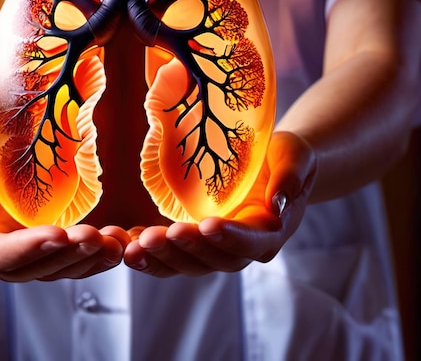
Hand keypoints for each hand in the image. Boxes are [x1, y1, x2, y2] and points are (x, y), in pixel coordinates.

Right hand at [0, 147, 129, 280]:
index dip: (27, 249)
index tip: (57, 235)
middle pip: (33, 268)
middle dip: (66, 255)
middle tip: (96, 237)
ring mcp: (19, 257)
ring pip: (56, 270)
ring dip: (86, 260)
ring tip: (115, 243)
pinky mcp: (39, 248)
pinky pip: (67, 259)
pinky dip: (92, 256)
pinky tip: (116, 244)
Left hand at [123, 131, 316, 276]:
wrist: (271, 164)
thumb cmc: (284, 157)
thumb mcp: (295, 158)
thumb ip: (291, 177)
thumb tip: (278, 204)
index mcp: (268, 232)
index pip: (250, 243)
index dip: (229, 238)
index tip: (207, 225)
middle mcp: (240, 248)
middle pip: (213, 260)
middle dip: (184, 250)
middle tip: (157, 236)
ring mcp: (214, 248)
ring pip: (187, 264)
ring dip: (160, 259)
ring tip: (133, 247)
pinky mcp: (193, 241)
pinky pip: (169, 255)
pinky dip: (148, 256)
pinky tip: (124, 247)